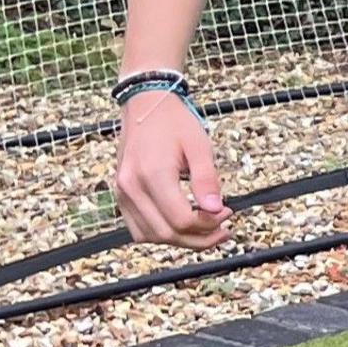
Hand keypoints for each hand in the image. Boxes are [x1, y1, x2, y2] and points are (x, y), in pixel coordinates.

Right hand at [112, 92, 230, 248]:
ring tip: (206, 230)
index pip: (181, 219)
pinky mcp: (121, 195)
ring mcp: (122, 193)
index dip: (208, 224)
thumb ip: (207, 179)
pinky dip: (161, 234)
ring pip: (151, 236)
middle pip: (167, 233)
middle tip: (223, 229)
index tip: (227, 212)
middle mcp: (131, 187)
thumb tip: (216, 210)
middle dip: (199, 238)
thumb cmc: (175, 123)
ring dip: (181, 240)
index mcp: (152, 174)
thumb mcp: (199, 146)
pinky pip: (139, 229)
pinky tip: (183, 225)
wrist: (145, 106)